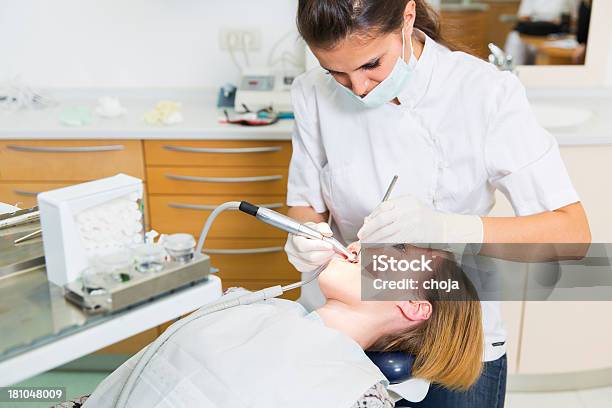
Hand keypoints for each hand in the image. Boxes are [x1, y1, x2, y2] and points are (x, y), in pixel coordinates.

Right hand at [284, 222, 335, 272]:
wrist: (305, 237)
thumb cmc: (309, 231)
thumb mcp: (316, 226)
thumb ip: (322, 227)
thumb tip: (327, 233)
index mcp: (293, 238)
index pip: (304, 245)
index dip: (318, 246)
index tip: (330, 245)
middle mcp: (291, 250)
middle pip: (310, 257)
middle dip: (324, 253)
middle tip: (333, 250)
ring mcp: (294, 260)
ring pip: (312, 263)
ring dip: (324, 258)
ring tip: (330, 252)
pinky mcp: (299, 267)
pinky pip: (312, 268)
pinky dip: (320, 263)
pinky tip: (323, 257)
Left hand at [357, 196, 482, 244]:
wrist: (443, 229)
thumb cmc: (423, 220)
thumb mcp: (410, 209)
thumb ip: (392, 212)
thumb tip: (369, 220)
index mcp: (406, 200)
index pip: (383, 206)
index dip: (372, 216)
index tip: (365, 224)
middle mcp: (408, 209)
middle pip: (382, 219)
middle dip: (369, 228)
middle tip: (361, 235)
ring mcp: (410, 221)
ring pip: (386, 231)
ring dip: (373, 238)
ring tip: (365, 243)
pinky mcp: (412, 234)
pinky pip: (393, 240)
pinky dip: (382, 243)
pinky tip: (376, 246)